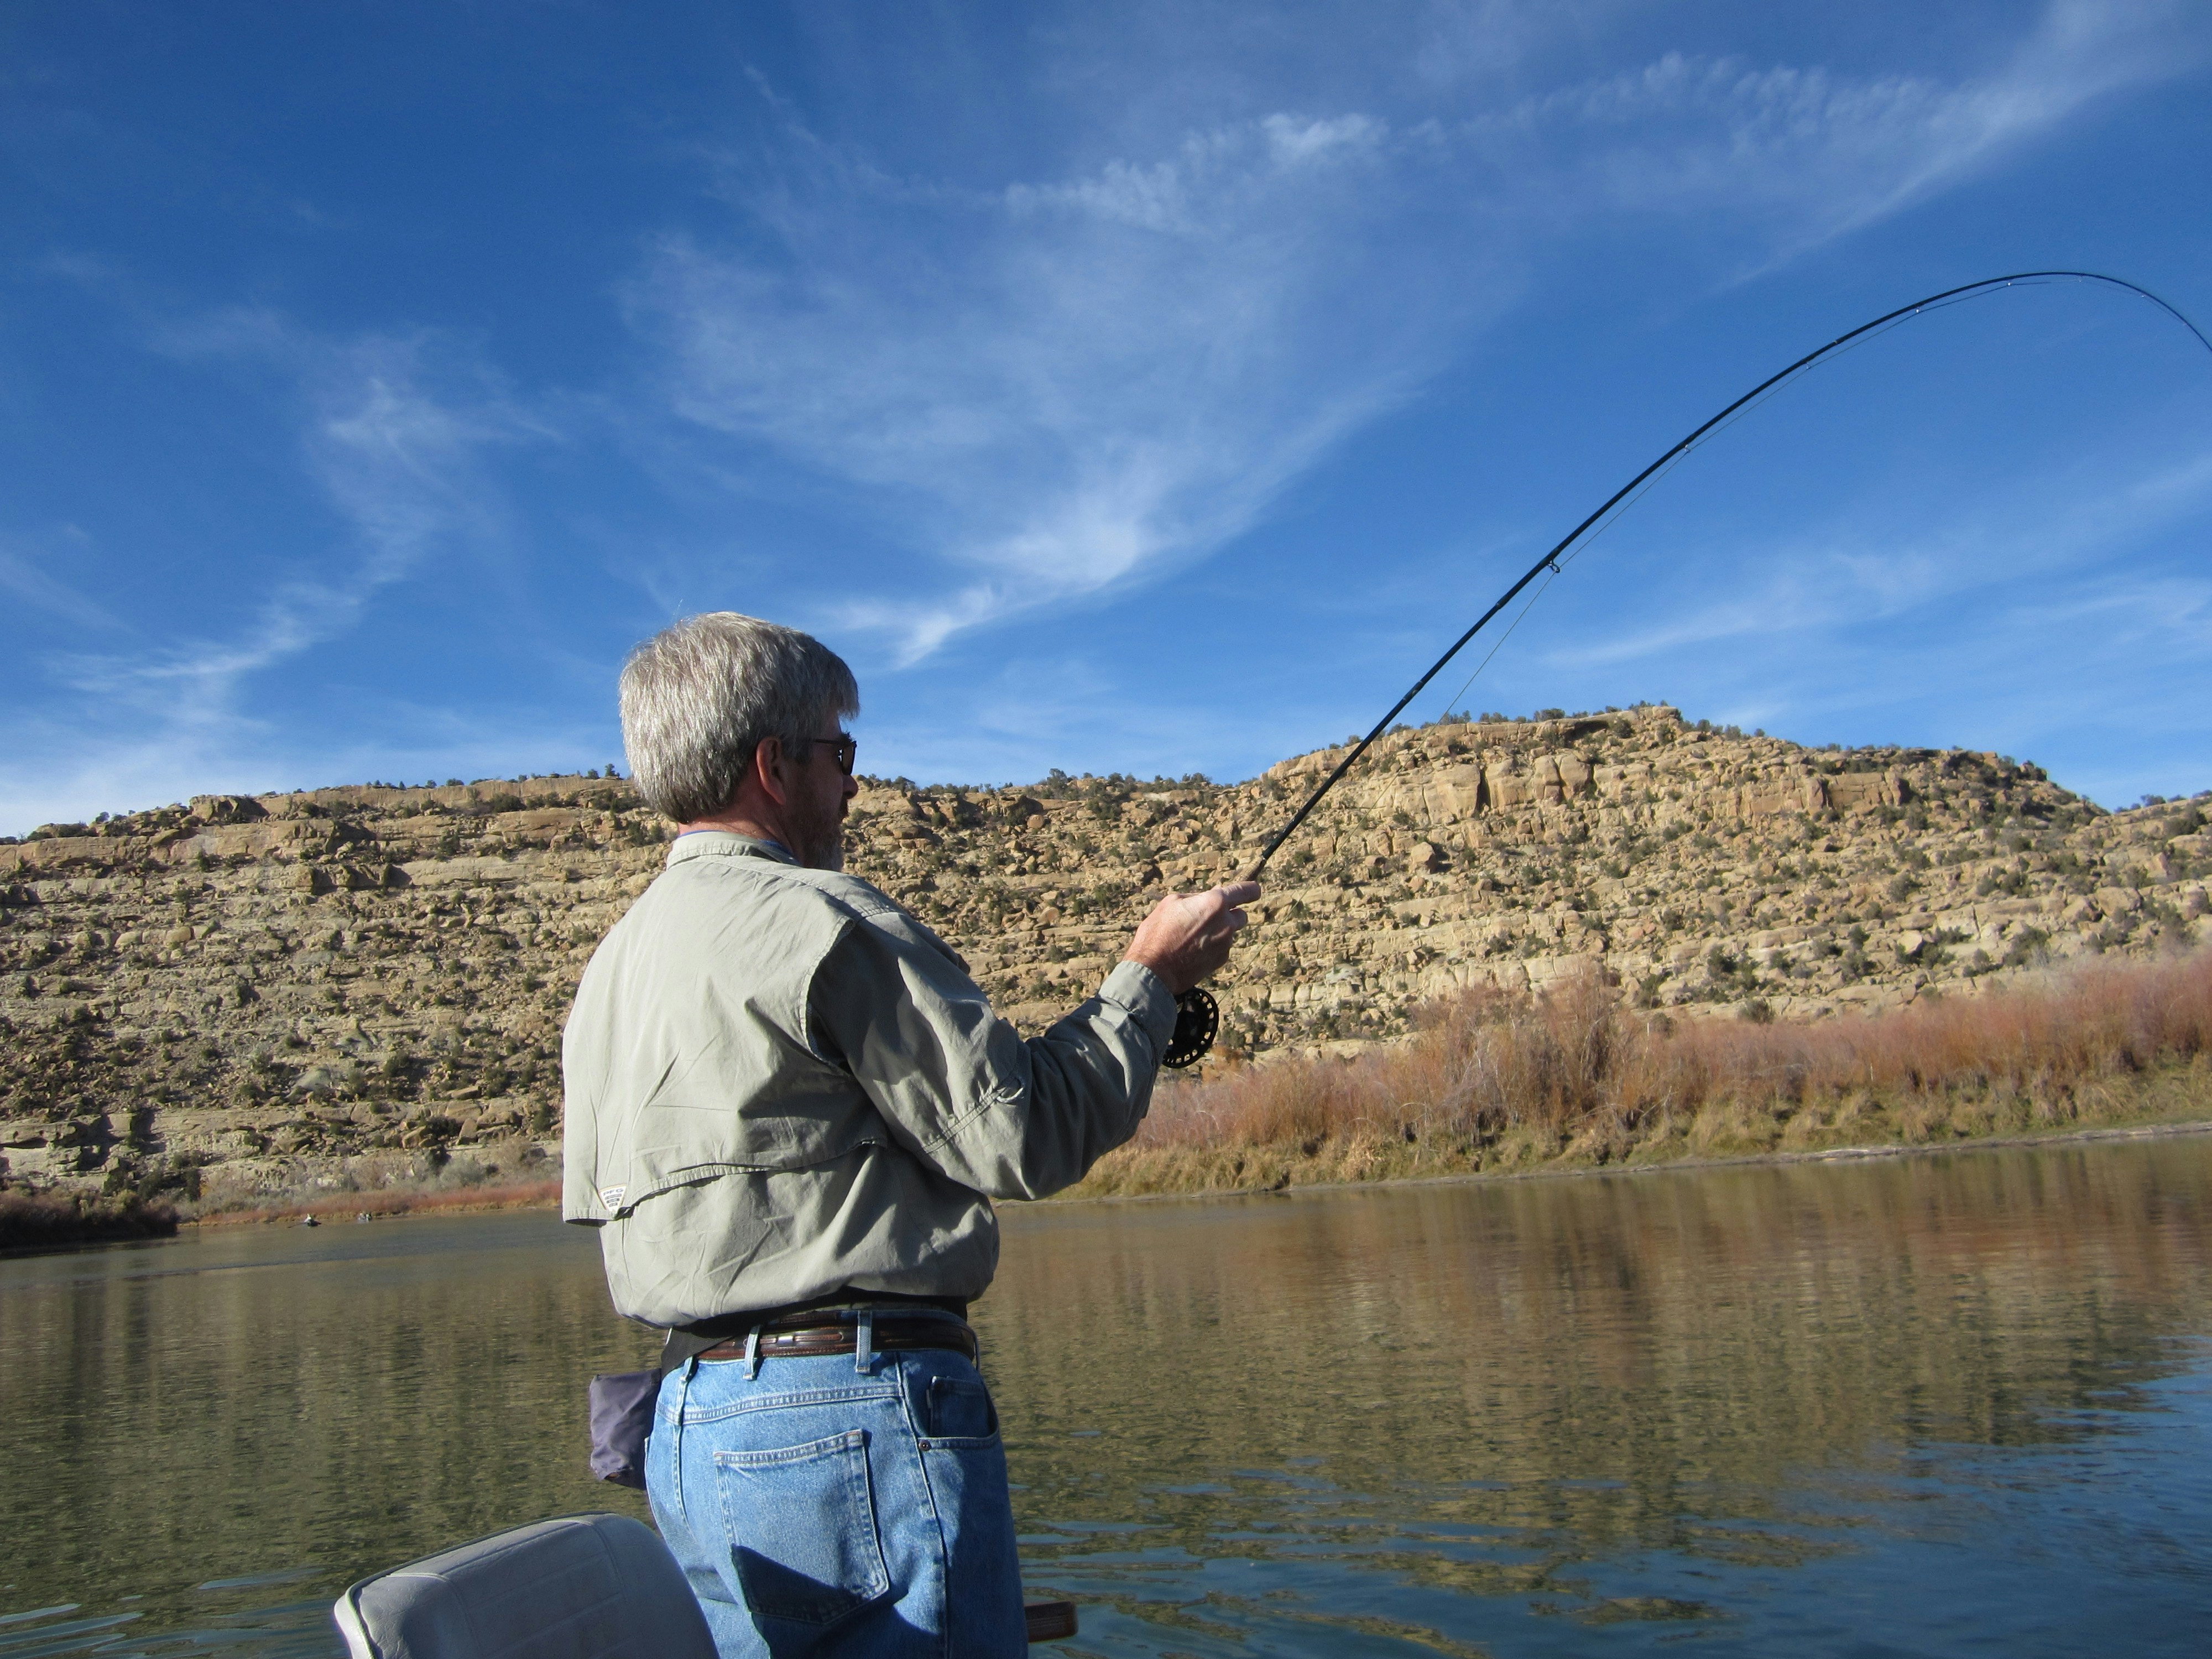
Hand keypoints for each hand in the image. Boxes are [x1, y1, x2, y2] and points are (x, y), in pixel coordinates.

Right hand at [1123, 881, 1260, 995]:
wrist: (1154, 970)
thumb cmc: (1158, 932)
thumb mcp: (1171, 902)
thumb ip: (1195, 897)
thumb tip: (1207, 898)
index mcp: (1215, 902)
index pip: (1246, 891)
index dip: (1252, 890)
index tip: (1254, 891)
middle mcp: (1226, 923)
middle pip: (1241, 915)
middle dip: (1230, 914)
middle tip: (1209, 917)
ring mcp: (1225, 943)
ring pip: (1230, 933)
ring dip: (1218, 931)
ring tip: (1192, 937)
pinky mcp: (1221, 960)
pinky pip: (1222, 948)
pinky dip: (1213, 947)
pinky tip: (1193, 950)